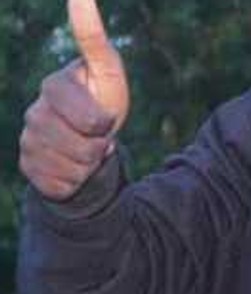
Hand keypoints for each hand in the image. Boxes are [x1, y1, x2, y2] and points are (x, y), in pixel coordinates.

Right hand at [19, 0, 128, 200]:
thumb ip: (93, 38)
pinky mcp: (29, 166)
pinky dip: (76, 179)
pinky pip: (61, 184)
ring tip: (87, 149)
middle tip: (98, 135)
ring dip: (90, 164)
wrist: (89, 140)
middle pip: (83, 148)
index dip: (104, 124)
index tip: (104, 117)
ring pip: (73, 168)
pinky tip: (74, 166)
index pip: (91, 120)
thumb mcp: (107, 72)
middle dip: (100, 146)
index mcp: (54, 87)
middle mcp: (34, 112)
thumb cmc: (102, 100)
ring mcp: (28, 140)